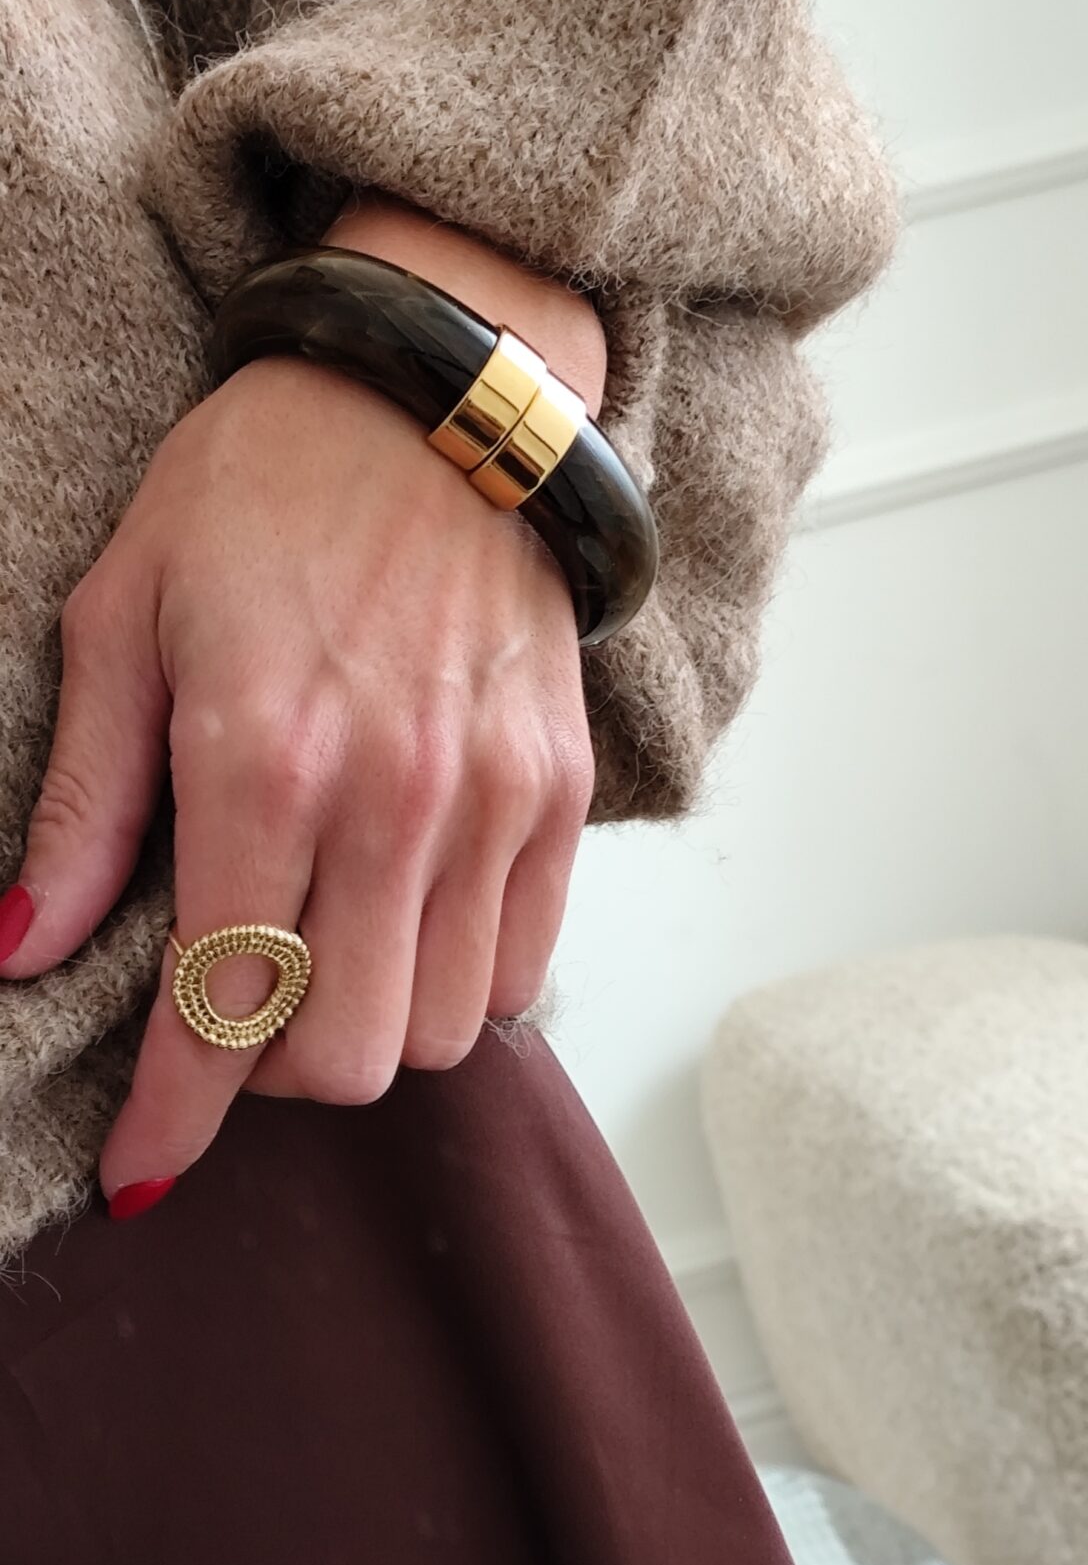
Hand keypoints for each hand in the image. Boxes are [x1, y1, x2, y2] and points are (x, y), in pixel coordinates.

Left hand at [0, 204, 601, 1210]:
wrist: (437, 393)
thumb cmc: (261, 487)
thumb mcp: (124, 616)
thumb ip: (86, 801)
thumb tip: (27, 946)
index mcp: (261, 761)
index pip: (216, 1005)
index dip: (171, 1117)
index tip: (139, 1171)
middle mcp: (392, 800)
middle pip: (344, 1058)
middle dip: (268, 1077)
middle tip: (229, 1017)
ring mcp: (491, 799)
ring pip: (440, 1031)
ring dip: (365, 1031)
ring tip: (320, 961)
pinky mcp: (558, 788)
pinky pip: (523, 966)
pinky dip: (459, 985)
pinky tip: (404, 924)